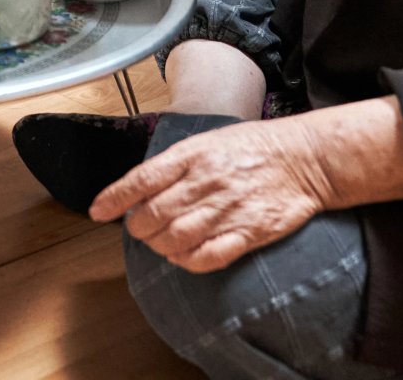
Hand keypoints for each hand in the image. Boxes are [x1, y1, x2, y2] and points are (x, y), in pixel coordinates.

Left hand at [90, 117, 330, 272]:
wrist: (305, 158)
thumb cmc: (253, 147)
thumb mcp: (209, 141)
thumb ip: (176, 164)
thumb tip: (141, 187)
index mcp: (194, 154)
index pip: (142, 178)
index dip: (115, 197)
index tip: (97, 211)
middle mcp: (207, 181)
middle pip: (154, 215)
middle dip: (138, 228)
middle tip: (140, 230)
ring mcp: (228, 209)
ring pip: (175, 238)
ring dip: (159, 246)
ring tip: (160, 243)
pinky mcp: (249, 232)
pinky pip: (208, 257)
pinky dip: (187, 261)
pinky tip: (183, 257)